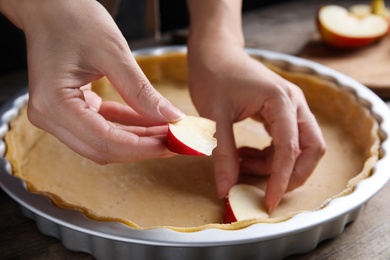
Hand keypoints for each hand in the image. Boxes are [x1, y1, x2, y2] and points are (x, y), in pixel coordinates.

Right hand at [0, 0, 183, 163]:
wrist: (49, 7)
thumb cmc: (73, 19)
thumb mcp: (113, 53)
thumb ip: (141, 91)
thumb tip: (171, 117)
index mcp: (54, 104)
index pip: (105, 141)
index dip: (142, 147)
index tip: (172, 144)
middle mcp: (48, 116)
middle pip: (103, 148)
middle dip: (142, 147)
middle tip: (174, 141)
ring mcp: (55, 116)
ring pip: (103, 142)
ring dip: (136, 139)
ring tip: (166, 131)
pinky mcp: (67, 110)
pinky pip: (101, 128)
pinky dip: (125, 127)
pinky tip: (149, 121)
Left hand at [188, 44, 325, 211]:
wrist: (214, 53)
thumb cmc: (213, 77)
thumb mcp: (215, 117)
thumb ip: (223, 154)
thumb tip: (225, 190)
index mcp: (281, 101)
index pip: (290, 149)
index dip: (281, 179)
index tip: (267, 202)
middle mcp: (294, 103)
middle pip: (311, 148)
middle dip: (293, 174)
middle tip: (264, 189)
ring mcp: (291, 106)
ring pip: (301, 146)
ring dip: (276, 164)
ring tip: (241, 163)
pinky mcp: (282, 110)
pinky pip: (287, 139)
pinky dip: (271, 154)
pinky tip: (245, 154)